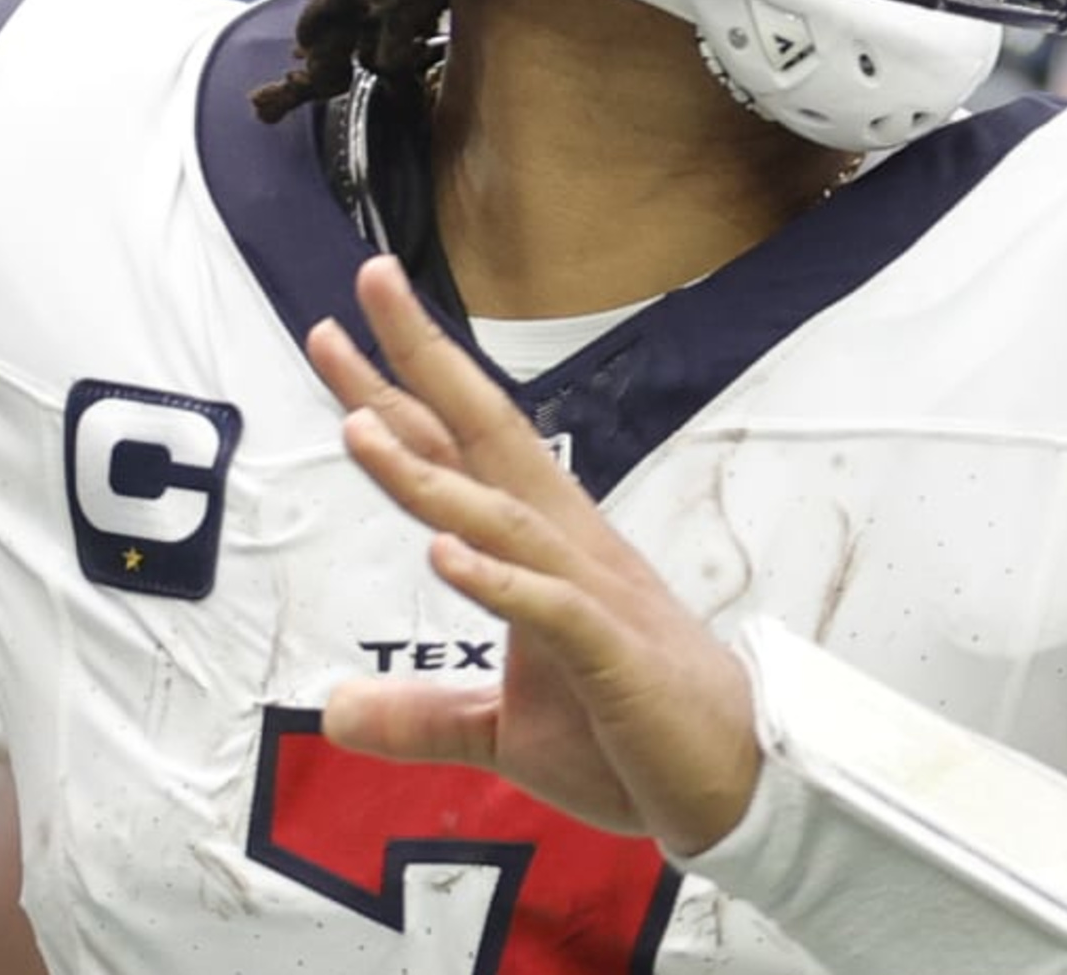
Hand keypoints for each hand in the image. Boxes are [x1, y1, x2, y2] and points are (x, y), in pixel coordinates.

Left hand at [301, 256, 761, 858]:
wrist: (734, 785)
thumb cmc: (629, 738)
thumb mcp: (505, 731)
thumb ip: (422, 714)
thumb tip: (332, 712)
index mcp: (545, 546)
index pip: (461, 451)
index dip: (399, 392)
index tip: (337, 332)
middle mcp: (568, 547)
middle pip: (485, 437)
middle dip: (423, 363)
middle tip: (367, 281)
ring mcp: (592, 596)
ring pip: (504, 516)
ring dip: (430, 477)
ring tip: (359, 431)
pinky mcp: (613, 655)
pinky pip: (549, 606)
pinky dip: (497, 578)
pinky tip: (444, 554)